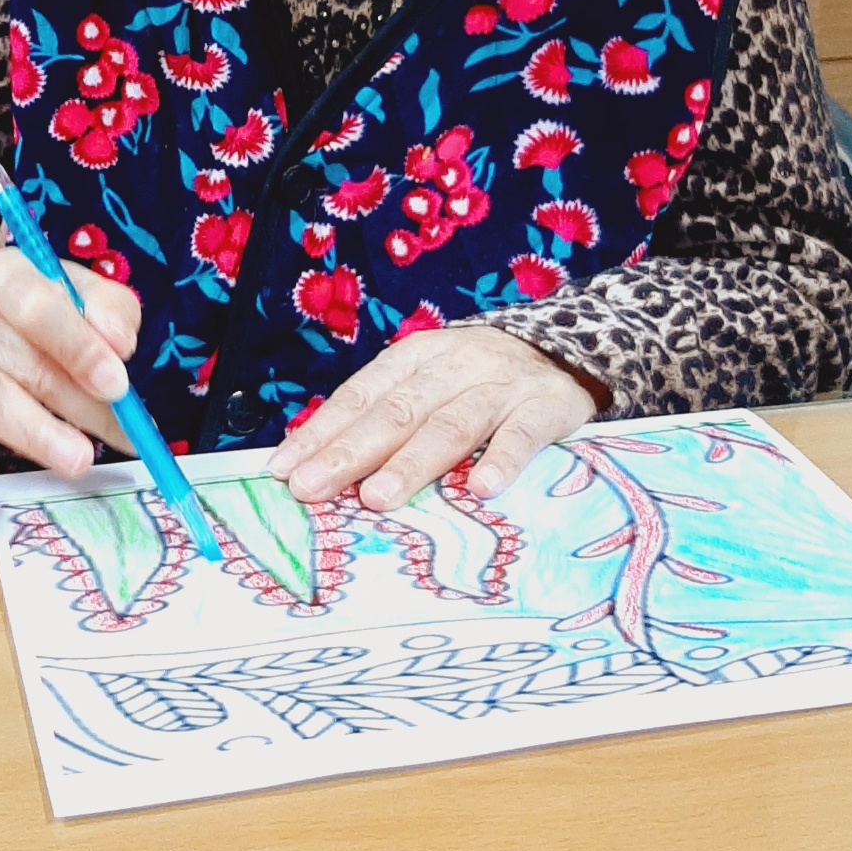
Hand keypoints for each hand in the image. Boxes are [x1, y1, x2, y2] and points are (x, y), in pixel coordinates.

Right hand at [0, 248, 140, 492]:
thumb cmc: (45, 304)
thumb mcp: (80, 289)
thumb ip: (109, 308)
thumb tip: (121, 345)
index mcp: (6, 280)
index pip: (40, 310)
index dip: (79, 347)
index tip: (117, 382)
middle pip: (30, 367)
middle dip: (81, 405)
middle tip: (123, 435)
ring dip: (38, 434)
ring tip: (78, 461)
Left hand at [265, 325, 596, 511]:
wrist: (566, 352)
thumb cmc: (479, 381)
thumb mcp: (429, 382)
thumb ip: (384, 414)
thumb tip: (314, 461)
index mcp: (415, 357)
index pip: (360, 396)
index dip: (321, 432)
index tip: (285, 470)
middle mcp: (453, 366)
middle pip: (396, 412)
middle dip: (350, 453)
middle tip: (312, 489)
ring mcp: (500, 386)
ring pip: (450, 425)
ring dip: (412, 463)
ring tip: (378, 498)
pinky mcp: (545, 407)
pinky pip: (521, 436)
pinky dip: (502, 460)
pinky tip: (483, 490)